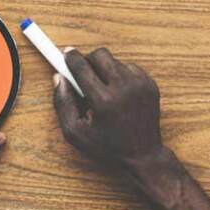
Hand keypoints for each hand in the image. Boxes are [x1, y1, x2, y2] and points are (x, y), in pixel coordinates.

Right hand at [52, 48, 165, 169]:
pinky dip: (121, 75)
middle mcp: (124, 88)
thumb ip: (62, 103)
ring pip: (115, 61)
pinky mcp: (151, 85)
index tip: (65, 53)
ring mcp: (140, 85)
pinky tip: (118, 93)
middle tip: (83, 72)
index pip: (82, 66)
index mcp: (103, 101)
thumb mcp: (75, 133)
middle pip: (100, 55)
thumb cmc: (107, 147)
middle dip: (88, 59)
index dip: (70, 57)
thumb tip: (58, 78)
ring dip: (105, 69)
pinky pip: (130, 68)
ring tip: (103, 89)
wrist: (143, 156)